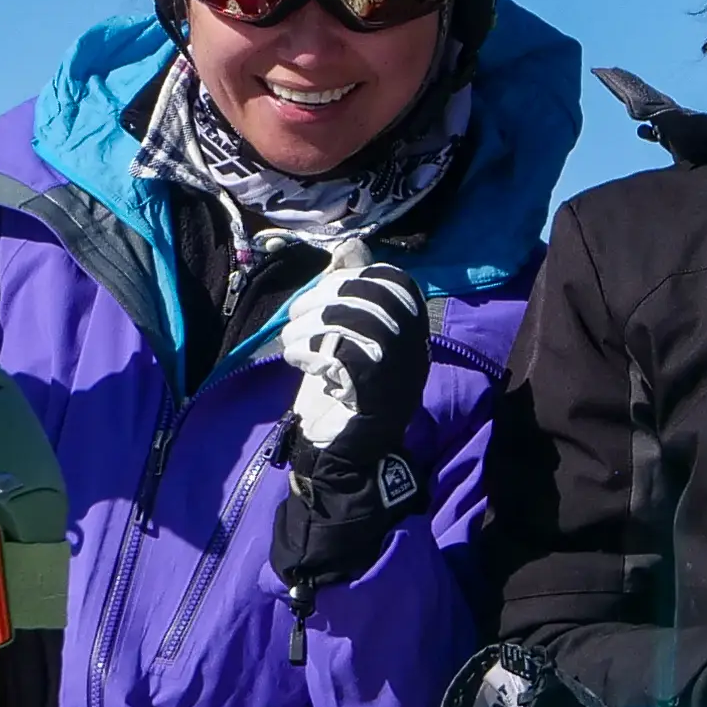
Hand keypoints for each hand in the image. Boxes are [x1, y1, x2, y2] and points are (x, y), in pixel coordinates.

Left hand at [273, 256, 437, 597]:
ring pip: (354, 320)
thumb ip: (346, 294)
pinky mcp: (375, 394)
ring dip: (309, 325)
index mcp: (410, 332)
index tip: (317, 296)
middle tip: (296, 319)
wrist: (342, 460)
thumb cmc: (337, 398)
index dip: (349, 276)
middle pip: (370, 294)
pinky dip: (310, 350)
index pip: (391, 280)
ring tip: (292, 344)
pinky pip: (342, 353)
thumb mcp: (339, 337)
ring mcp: (399, 373)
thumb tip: (353, 245)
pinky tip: (298, 361)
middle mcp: (414, 349)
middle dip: (321, 297)